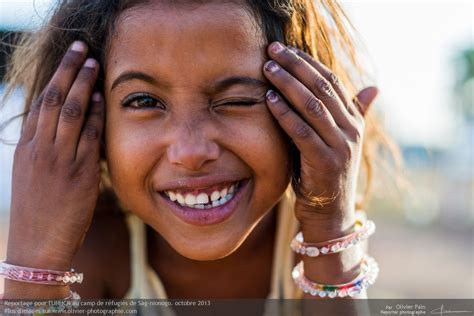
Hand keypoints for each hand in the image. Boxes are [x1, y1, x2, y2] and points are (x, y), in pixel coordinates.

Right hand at [7, 41, 103, 269]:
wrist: (36, 248)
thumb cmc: (39, 215)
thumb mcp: (32, 178)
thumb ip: (45, 153)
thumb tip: (63, 133)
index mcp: (26, 149)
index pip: (40, 105)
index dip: (55, 79)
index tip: (67, 61)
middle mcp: (39, 149)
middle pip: (53, 99)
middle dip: (67, 70)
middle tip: (80, 48)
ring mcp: (57, 160)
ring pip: (69, 111)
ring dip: (82, 84)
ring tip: (92, 62)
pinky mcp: (78, 174)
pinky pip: (88, 136)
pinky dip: (95, 115)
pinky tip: (101, 98)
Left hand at [262, 42, 377, 228]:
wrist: (330, 212)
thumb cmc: (325, 171)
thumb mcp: (338, 140)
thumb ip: (351, 113)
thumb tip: (372, 87)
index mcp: (354, 121)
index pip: (332, 82)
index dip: (308, 62)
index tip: (286, 49)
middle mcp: (351, 130)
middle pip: (322, 88)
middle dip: (296, 66)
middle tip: (273, 51)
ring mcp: (340, 146)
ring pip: (313, 106)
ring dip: (288, 84)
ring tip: (268, 69)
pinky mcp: (325, 162)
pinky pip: (302, 132)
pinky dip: (285, 113)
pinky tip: (269, 99)